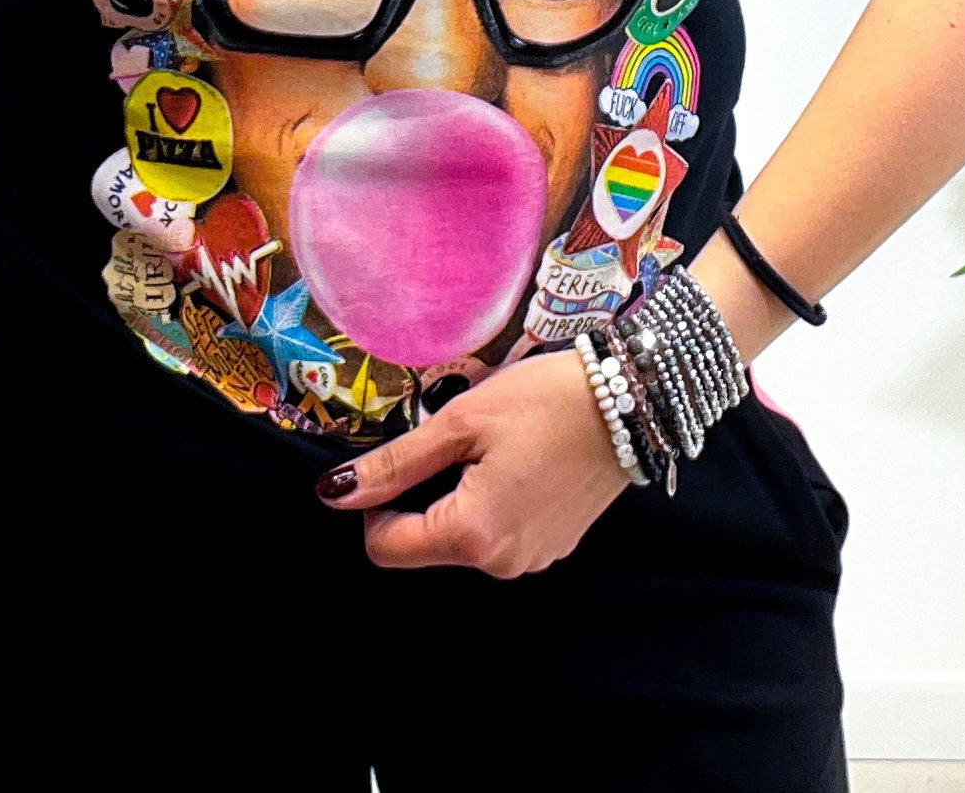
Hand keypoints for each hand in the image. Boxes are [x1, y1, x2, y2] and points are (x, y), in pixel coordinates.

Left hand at [317, 352, 630, 578]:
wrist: (630, 401)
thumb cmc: (542, 402)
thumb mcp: (460, 422)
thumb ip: (396, 464)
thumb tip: (333, 494)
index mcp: (473, 536)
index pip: (386, 548)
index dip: (374, 505)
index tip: (397, 459)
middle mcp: (502, 564)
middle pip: (426, 543)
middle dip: (422, 495)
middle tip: (451, 439)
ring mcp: (533, 560)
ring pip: (463, 538)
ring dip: (457, 497)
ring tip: (489, 445)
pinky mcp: (554, 545)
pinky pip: (499, 534)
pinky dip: (491, 502)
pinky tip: (515, 459)